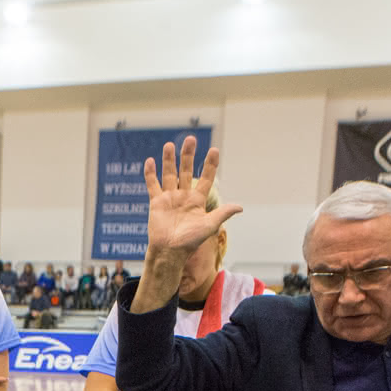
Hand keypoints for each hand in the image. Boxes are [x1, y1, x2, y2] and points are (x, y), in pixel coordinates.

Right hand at [143, 137, 243, 260]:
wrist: (170, 252)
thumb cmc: (190, 241)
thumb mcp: (210, 226)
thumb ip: (223, 213)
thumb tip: (240, 207)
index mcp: (197, 201)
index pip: (206, 178)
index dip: (210, 165)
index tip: (214, 150)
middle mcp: (183, 196)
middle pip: (186, 171)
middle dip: (188, 155)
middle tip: (191, 139)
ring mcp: (169, 198)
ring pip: (169, 174)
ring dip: (169, 160)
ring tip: (170, 145)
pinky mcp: (156, 202)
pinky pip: (153, 185)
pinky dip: (150, 174)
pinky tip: (150, 161)